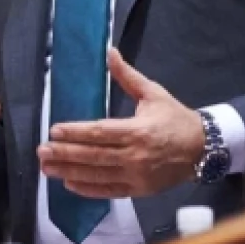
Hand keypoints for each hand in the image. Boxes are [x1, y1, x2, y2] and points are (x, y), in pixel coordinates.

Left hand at [39, 47, 204, 198]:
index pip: (99, 132)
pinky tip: (69, 184)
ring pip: (97, 174)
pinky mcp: (139, 190)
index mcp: (138, 130)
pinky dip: (88, 189)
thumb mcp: (153, 93)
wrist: (203, 147)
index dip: (75, 132)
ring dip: (70, 172)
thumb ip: (128, 76)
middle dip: (65, 154)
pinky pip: (109, 191)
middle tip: (41, 151)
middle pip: (93, 155)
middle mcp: (135, 155)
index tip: (54, 130)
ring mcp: (137, 176)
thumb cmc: (175, 118)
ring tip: (47, 169)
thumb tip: (110, 52)